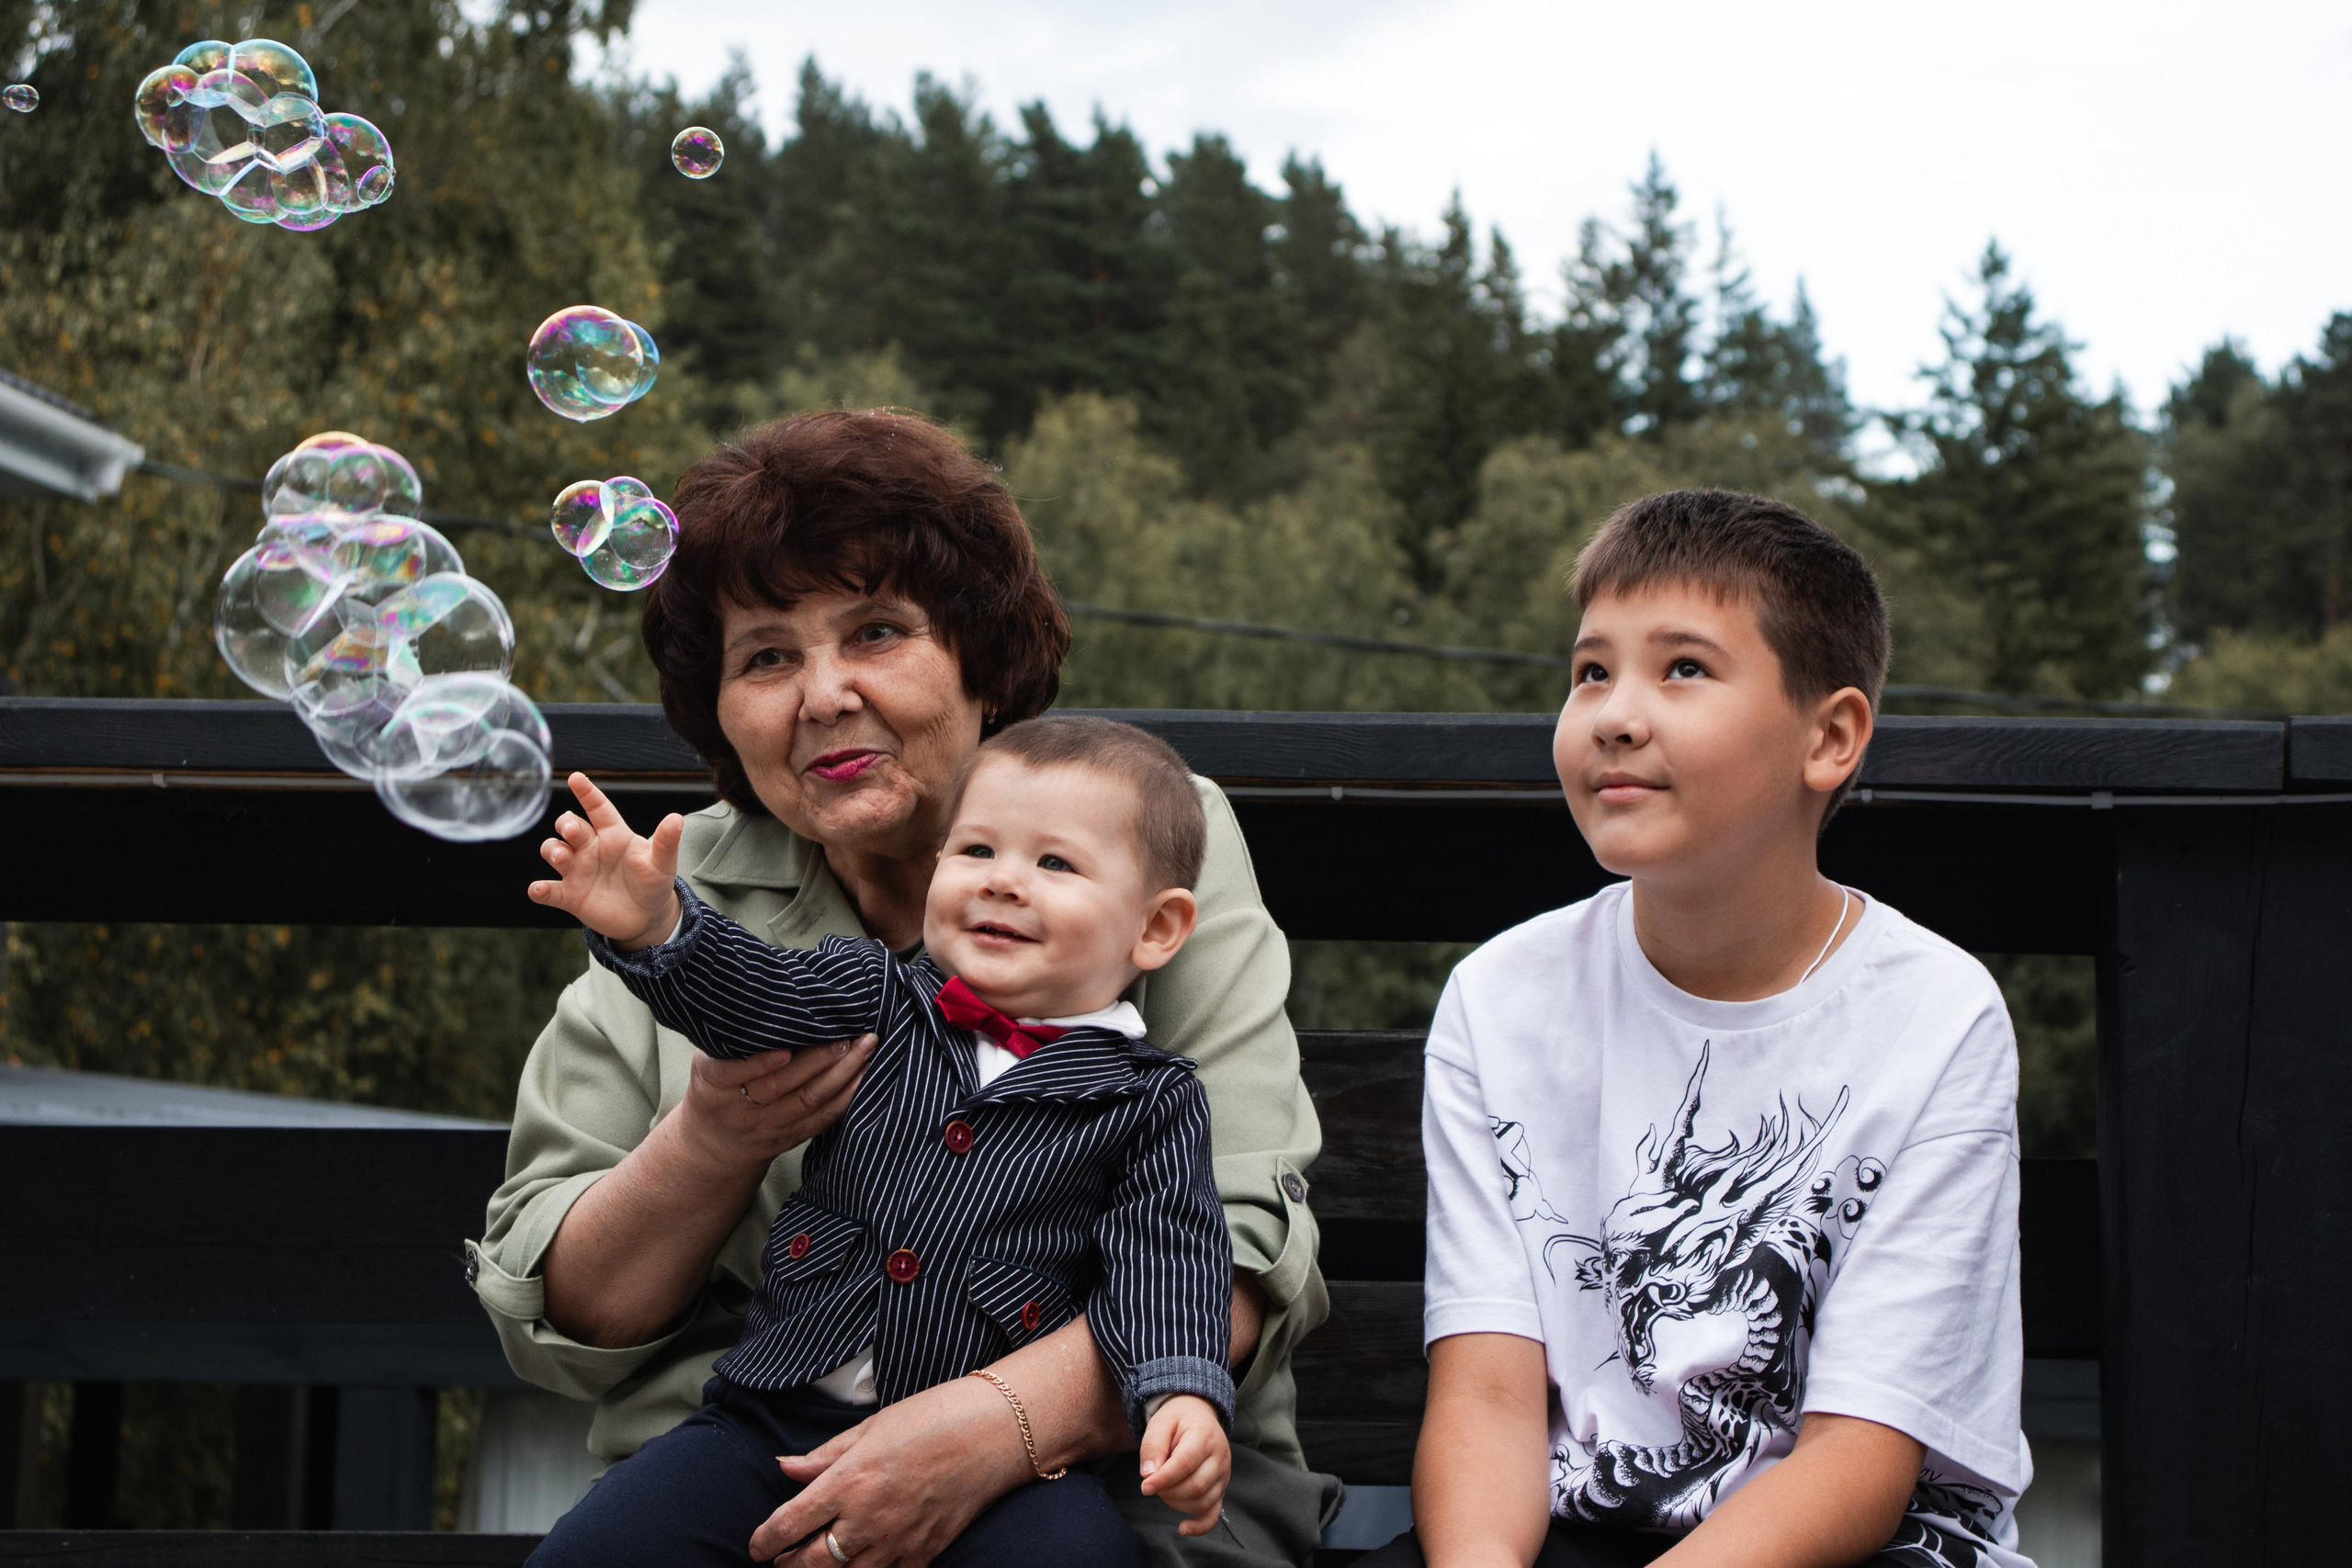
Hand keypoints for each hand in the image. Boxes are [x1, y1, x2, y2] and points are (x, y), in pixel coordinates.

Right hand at [526, 772, 683, 948]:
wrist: (647, 917)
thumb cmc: (653, 881)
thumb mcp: (662, 862)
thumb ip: (666, 842)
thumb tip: (677, 818)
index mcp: (613, 834)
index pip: (598, 807)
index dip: (587, 792)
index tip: (576, 777)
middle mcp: (591, 847)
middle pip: (570, 826)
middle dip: (566, 823)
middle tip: (571, 830)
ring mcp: (578, 870)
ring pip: (553, 851)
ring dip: (553, 850)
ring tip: (563, 858)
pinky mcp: (570, 895)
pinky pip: (550, 890)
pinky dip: (540, 889)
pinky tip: (538, 890)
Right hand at [677, 1035, 875, 1177]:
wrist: (715, 1143)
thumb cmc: (716, 1087)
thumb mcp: (708, 1061)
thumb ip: (734, 1038)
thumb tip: (770, 995)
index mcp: (715, 1083)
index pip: (733, 1073)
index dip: (760, 1063)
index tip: (785, 1049)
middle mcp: (742, 1107)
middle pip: (780, 1086)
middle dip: (817, 1061)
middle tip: (846, 1038)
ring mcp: (769, 1124)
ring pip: (808, 1100)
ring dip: (842, 1074)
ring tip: (864, 1049)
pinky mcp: (792, 1135)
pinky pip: (823, 1118)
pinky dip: (847, 1097)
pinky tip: (865, 1075)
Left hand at [751, 1374, 1034, 1565]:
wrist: (995, 1432)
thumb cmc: (934, 1417)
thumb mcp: (871, 1427)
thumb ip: (824, 1455)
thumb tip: (784, 1467)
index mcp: (849, 1482)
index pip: (789, 1524)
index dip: (765, 1541)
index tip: (756, 1545)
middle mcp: (868, 1519)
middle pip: (810, 1562)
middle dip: (787, 1564)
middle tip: (779, 1560)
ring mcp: (897, 1542)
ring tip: (813, 1565)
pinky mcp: (924, 1554)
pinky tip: (862, 1565)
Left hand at [1137, 1394, 1228, 1536]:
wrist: (1198, 1414)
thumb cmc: (1177, 1420)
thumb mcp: (1160, 1422)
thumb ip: (1152, 1445)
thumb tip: (1148, 1474)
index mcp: (1204, 1436)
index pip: (1186, 1463)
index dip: (1163, 1479)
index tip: (1145, 1486)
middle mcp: (1220, 1456)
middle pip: (1196, 1485)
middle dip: (1168, 1491)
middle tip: (1152, 1484)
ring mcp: (1223, 1474)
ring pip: (1204, 1500)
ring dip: (1177, 1503)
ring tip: (1163, 1490)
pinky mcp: (1221, 1487)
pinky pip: (1215, 1513)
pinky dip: (1200, 1526)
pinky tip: (1183, 1528)